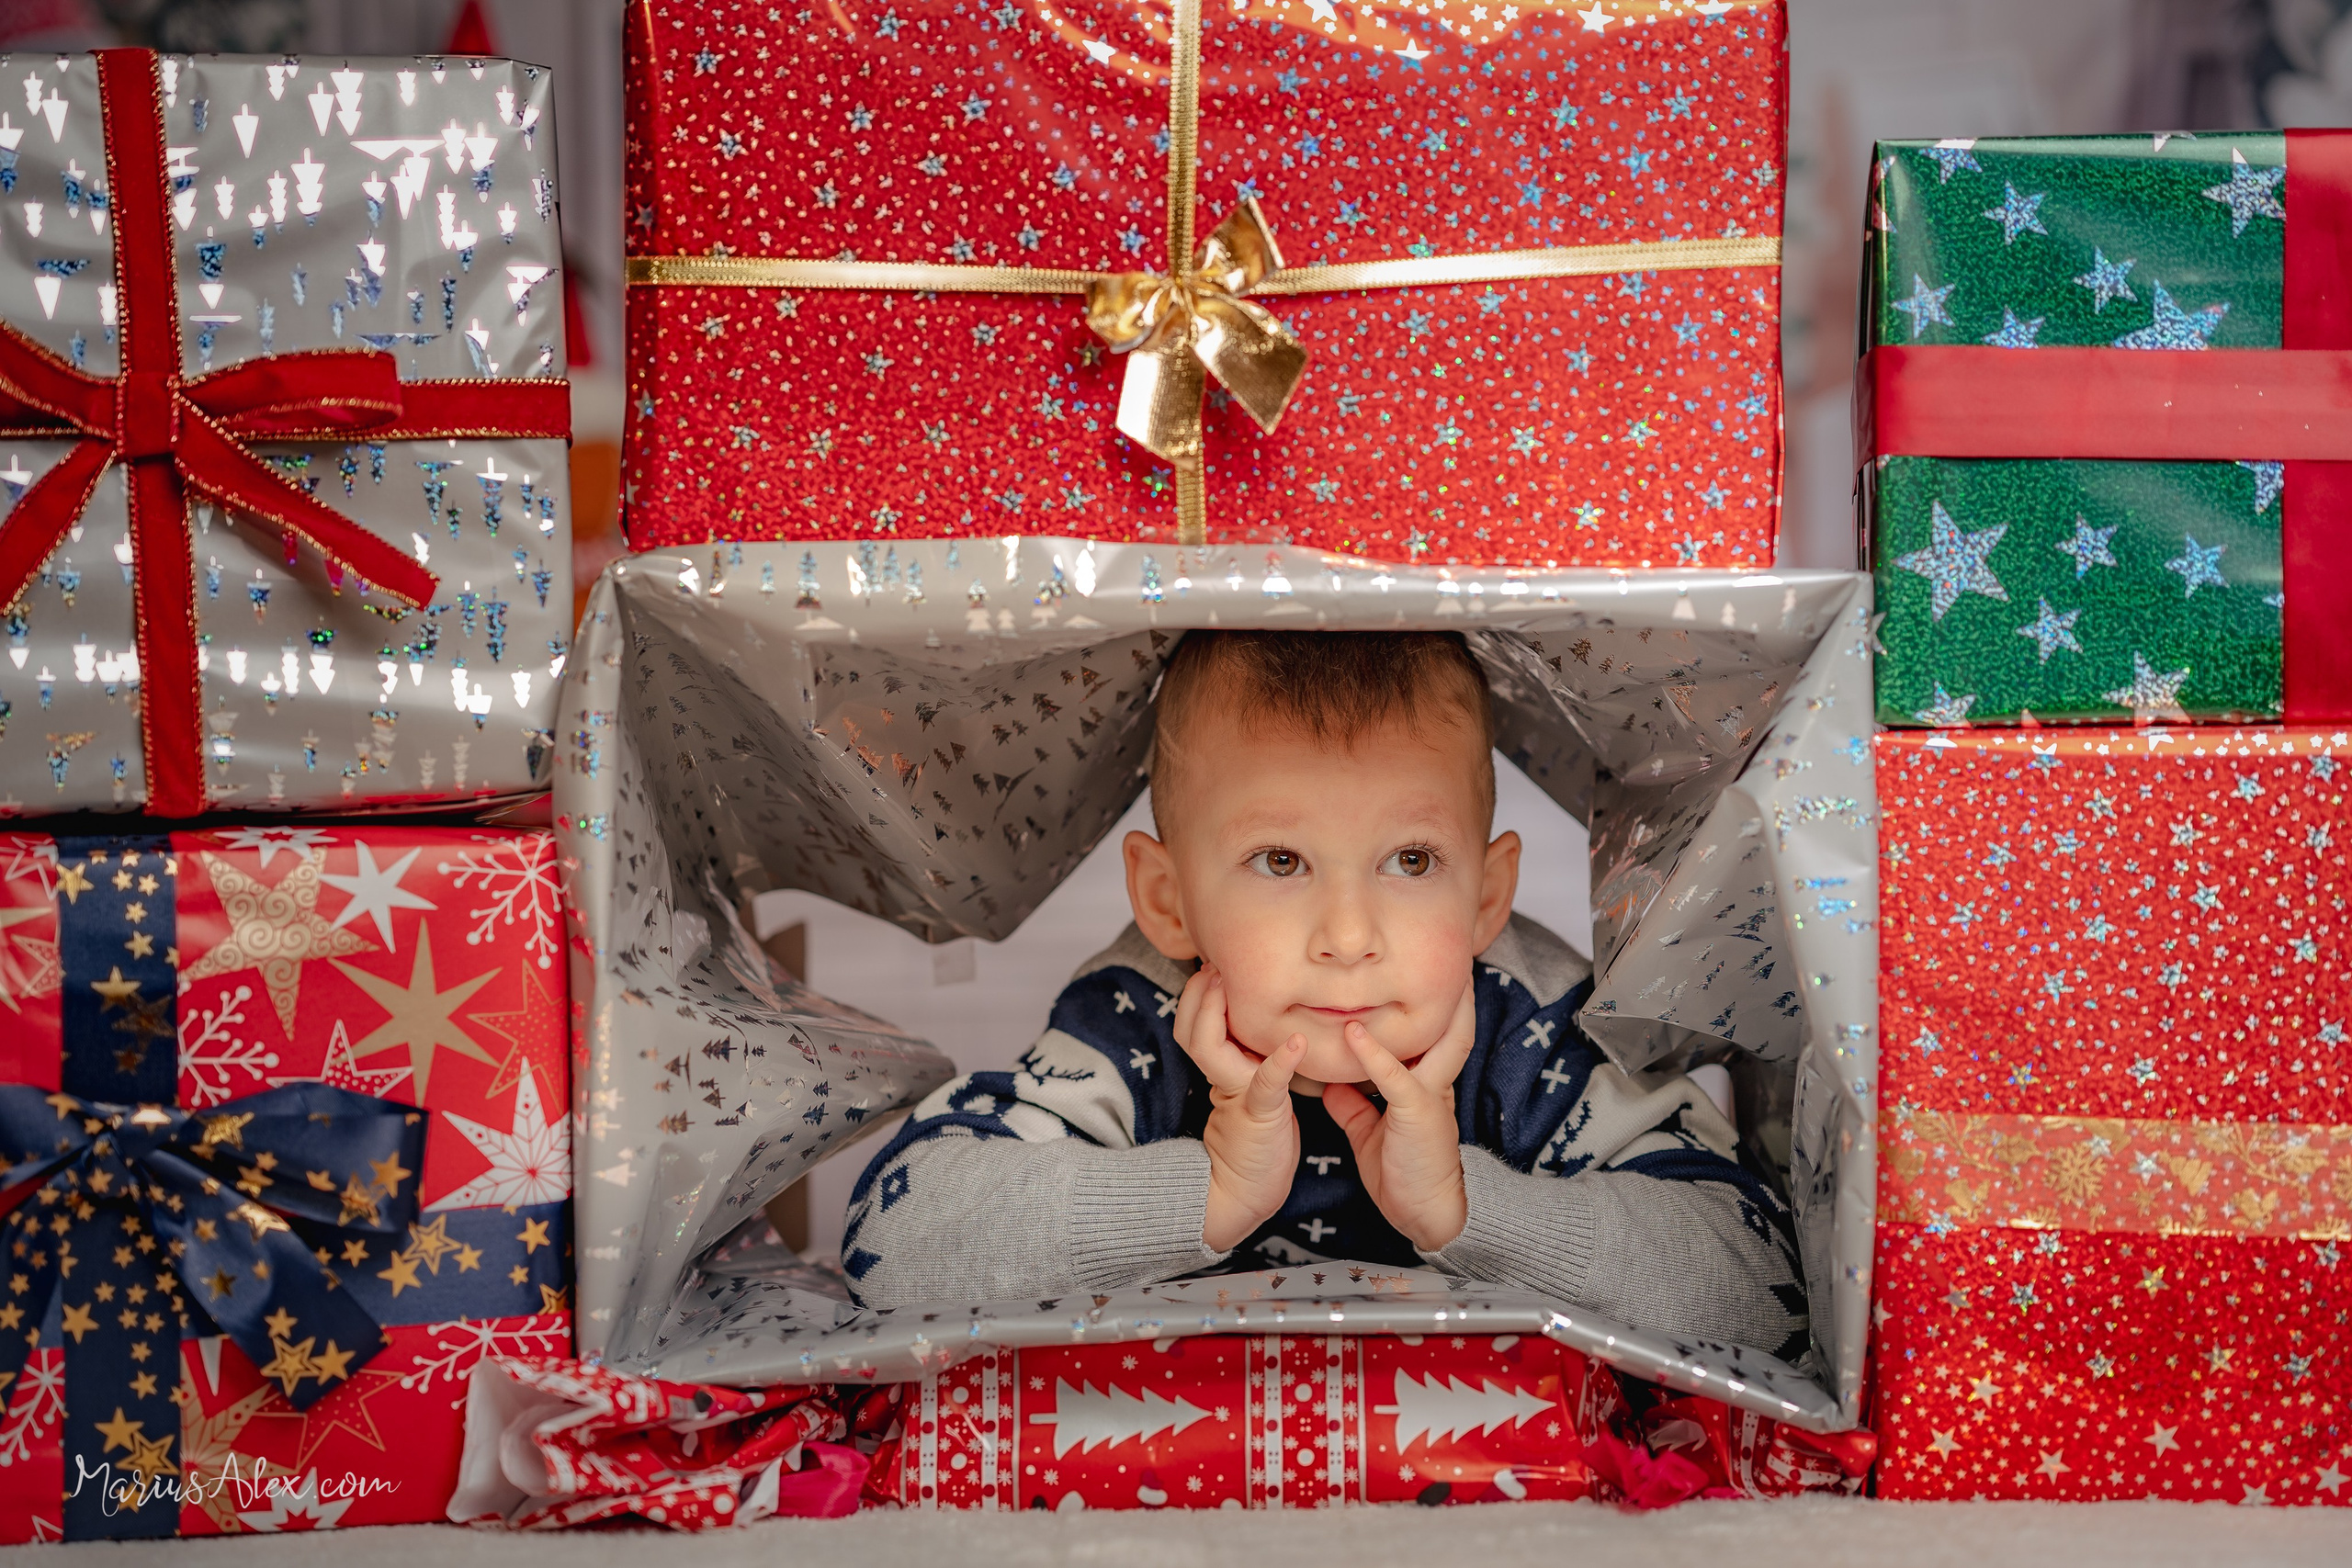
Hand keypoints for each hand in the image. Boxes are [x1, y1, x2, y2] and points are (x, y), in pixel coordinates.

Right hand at [1172, 964, 1305, 1252]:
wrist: (1247, 1189)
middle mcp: (1221, 1077)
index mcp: (1220, 1068)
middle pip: (1190, 1031)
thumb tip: (1257, 1017)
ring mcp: (1238, 1093)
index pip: (1191, 1025)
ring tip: (1230, 986)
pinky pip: (1266, 1083)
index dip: (1196, 995)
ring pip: (1209, 1048)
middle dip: (1198, 995)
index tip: (1210, 965)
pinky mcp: (1261, 1114)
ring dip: (1218, 1012)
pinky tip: (1295, 1042)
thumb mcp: (1251, 1085)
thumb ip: (1248, 1054)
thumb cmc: (1257, 1135)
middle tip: (1213, 967)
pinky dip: (1279, 1061)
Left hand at [1323, 981, 1476, 1252]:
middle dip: (1452, 993)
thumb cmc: (1405, 1175)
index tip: (1415, 975)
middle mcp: (1433, 1084)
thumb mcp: (1373, 1132)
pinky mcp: (1417, 1114)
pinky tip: (1354, 1032)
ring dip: (1429, 1008)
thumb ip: (1355, 1104)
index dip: (1430, 1006)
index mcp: (1425, 1085)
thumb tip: (1333, 1083)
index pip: (1432, 1036)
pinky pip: (1396, 1079)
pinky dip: (1373, 1054)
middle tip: (1441, 957)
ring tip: (1407, 973)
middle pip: (1452, 1028)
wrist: (1425, 1215)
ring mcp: (1428, 1097)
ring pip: (1440, 1042)